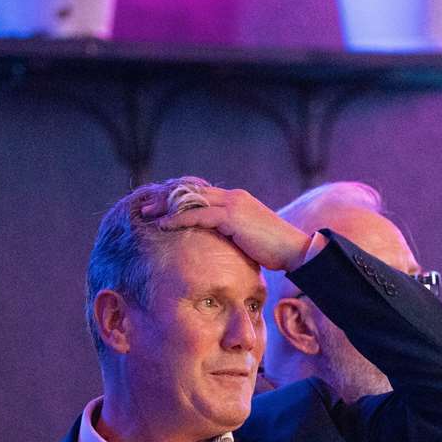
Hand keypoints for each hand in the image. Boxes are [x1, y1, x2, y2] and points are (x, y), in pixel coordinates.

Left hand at [143, 186, 317, 272]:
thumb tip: (220, 246)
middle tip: (145, 205)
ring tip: (146, 213)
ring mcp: (233, 204)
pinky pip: (198, 215)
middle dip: (166, 197)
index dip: (179, 198)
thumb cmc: (276, 250)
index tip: (161, 205)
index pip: (201, 193)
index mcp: (237, 200)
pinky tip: (162, 225)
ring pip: (191, 199)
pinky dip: (178, 219)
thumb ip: (233, 234)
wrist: (296, 250)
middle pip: (191, 191)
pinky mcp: (232, 216)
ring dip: (165, 206)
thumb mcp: (249, 238)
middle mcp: (233, 197)